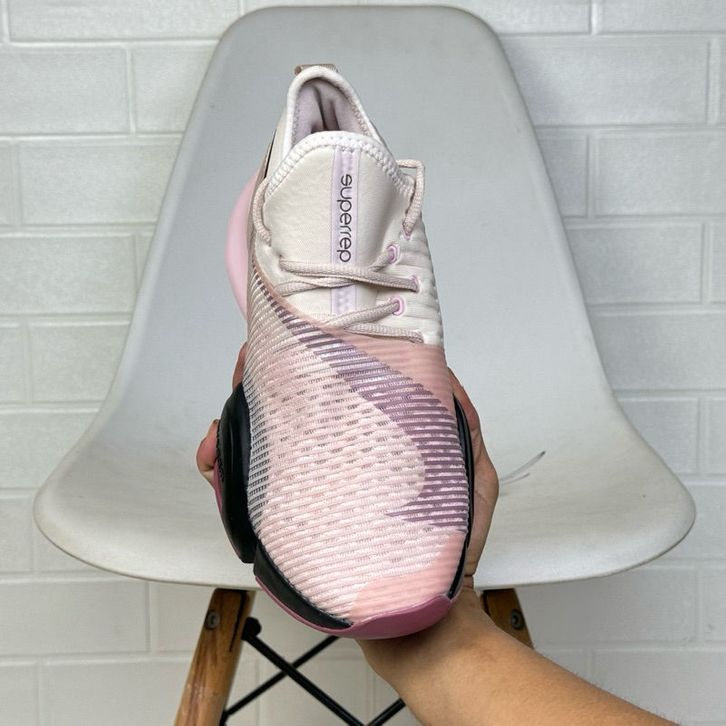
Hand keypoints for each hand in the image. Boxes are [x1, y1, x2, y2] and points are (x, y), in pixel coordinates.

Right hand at [195, 345, 499, 678]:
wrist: (420, 623)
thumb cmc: (452, 554)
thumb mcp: (471, 481)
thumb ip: (463, 430)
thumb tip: (442, 375)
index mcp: (373, 449)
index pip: (335, 396)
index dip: (308, 366)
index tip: (290, 345)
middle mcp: (338, 468)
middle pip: (289, 419)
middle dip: (257, 392)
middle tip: (242, 378)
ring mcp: (313, 495)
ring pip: (260, 453)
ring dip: (233, 432)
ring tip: (221, 431)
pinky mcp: (293, 525)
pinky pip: (247, 497)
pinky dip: (224, 476)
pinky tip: (217, 463)